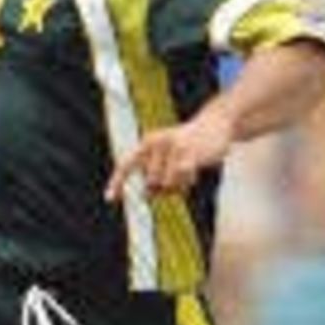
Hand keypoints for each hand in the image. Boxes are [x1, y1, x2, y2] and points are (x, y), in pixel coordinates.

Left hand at [104, 106, 235, 202]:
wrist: (215, 125)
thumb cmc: (188, 146)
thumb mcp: (167, 158)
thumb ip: (154, 176)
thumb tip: (146, 196)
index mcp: (146, 142)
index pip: (126, 164)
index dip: (117, 182)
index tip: (109, 199)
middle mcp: (155, 142)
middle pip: (151, 184)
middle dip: (163, 188)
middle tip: (177, 177)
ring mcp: (172, 147)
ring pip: (167, 185)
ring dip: (178, 186)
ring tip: (187, 172)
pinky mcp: (189, 153)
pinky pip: (182, 181)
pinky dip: (188, 183)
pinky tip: (195, 173)